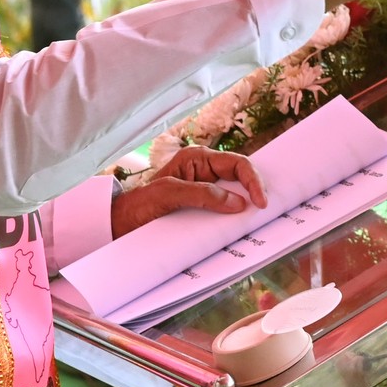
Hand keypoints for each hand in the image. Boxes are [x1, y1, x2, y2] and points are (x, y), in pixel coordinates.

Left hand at [111, 146, 270, 237]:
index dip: (253, 180)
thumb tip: (237, 203)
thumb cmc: (139, 204)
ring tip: (257, 220)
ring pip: (235, 196)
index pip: (236, 163)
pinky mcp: (202, 208)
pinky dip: (234, 218)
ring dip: (245, 207)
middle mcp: (203, 171)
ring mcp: (204, 190)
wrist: (121, 225)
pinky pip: (224, 211)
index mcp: (197, 159)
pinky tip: (240, 227)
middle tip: (265, 211)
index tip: (260, 202)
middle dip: (254, 191)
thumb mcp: (168, 195)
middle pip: (240, 178)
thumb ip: (202, 194)